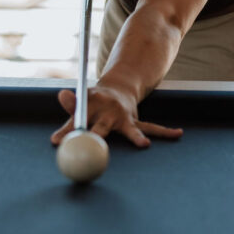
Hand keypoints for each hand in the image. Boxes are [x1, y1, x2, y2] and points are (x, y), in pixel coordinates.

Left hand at [51, 86, 182, 148]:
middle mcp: (108, 112)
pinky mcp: (135, 123)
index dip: (66, 130)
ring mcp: (124, 118)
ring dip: (137, 137)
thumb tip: (61, 95)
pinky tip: (177, 134)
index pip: (76, 119)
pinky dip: (165, 132)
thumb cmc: (93, 101)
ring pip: (130, 129)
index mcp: (91, 106)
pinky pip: (152, 128)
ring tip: (144, 144)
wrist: (117, 89)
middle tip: (95, 143)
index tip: (56, 141)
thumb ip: (72, 105)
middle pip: (101, 127)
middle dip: (98, 135)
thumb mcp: (81, 101)